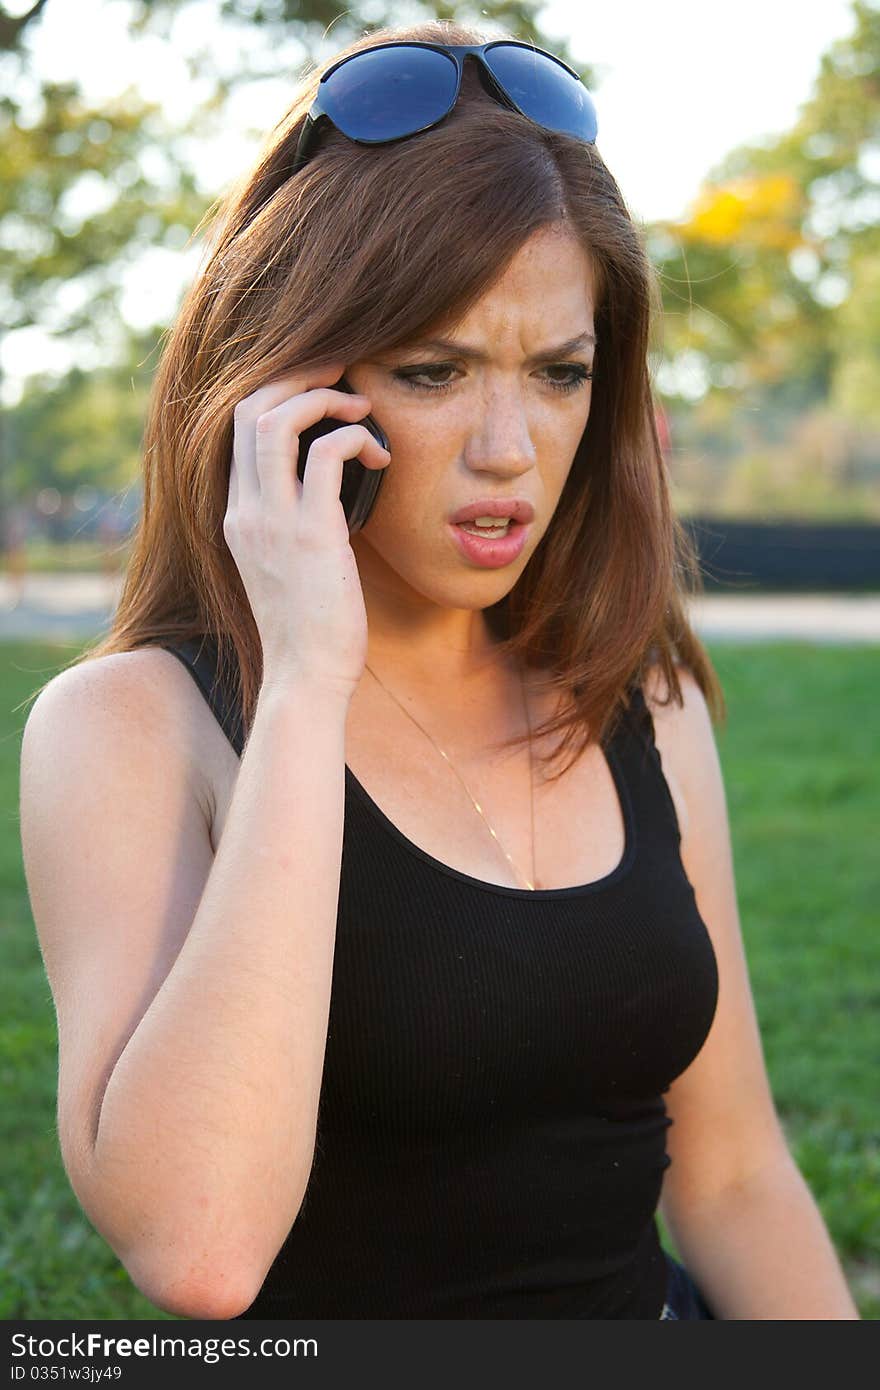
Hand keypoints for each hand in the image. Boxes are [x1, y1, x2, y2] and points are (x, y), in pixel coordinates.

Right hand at [224, 361, 390, 701]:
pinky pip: (327, 454)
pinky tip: (379, 453)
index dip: (278, 394)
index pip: (236, 429)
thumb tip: (333, 490)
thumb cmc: (310, 629)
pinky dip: (354, 437)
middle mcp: (244, 510)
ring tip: (361, 403)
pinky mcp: (310, 534)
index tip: (321, 389)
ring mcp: (271, 521)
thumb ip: (297, 523)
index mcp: (236, 515)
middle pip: (245, 408)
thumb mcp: (291, 566)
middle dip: (295, 376)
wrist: (305, 677)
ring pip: (275, 419)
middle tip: (341, 370)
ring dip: (322, 396)